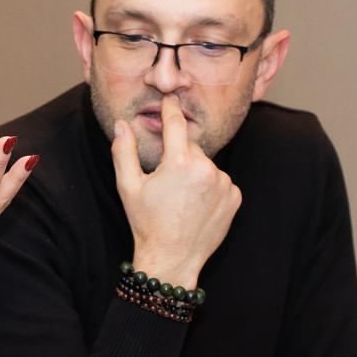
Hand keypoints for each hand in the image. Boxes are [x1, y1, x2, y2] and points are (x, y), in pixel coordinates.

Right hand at [111, 97, 240, 288]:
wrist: (172, 258)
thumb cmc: (146, 223)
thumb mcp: (128, 187)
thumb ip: (124, 152)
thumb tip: (121, 124)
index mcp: (179, 163)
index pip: (176, 125)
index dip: (171, 109)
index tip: (171, 99)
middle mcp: (206, 169)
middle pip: (191, 148)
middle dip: (179, 157)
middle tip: (166, 182)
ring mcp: (224, 183)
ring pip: (207, 166)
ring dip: (195, 173)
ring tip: (181, 199)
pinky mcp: (234, 196)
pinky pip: (221, 182)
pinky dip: (210, 188)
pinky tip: (196, 206)